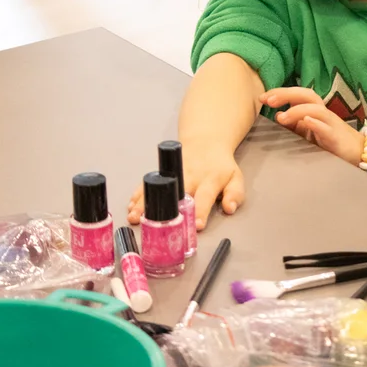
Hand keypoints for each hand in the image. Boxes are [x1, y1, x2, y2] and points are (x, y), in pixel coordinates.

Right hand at [127, 146, 243, 229]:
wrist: (206, 141)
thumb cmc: (220, 165)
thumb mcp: (236, 177)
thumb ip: (235, 194)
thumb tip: (229, 208)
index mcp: (210, 179)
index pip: (205, 196)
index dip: (201, 211)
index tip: (196, 225)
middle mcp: (190, 176)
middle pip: (176, 193)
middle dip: (166, 209)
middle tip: (157, 225)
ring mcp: (174, 173)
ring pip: (158, 188)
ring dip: (145, 203)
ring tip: (135, 217)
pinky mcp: (163, 172)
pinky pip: (148, 182)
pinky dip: (138, 194)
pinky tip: (131, 205)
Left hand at [261, 87, 364, 165]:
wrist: (361, 155)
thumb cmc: (332, 143)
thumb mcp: (310, 134)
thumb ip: (295, 126)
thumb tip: (278, 116)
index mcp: (315, 111)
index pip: (297, 95)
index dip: (280, 93)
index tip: (262, 98)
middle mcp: (323, 113)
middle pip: (306, 95)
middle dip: (286, 94)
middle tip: (268, 100)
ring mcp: (331, 124)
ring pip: (316, 109)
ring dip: (297, 110)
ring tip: (281, 117)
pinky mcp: (337, 138)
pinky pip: (327, 128)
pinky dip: (316, 124)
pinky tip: (306, 122)